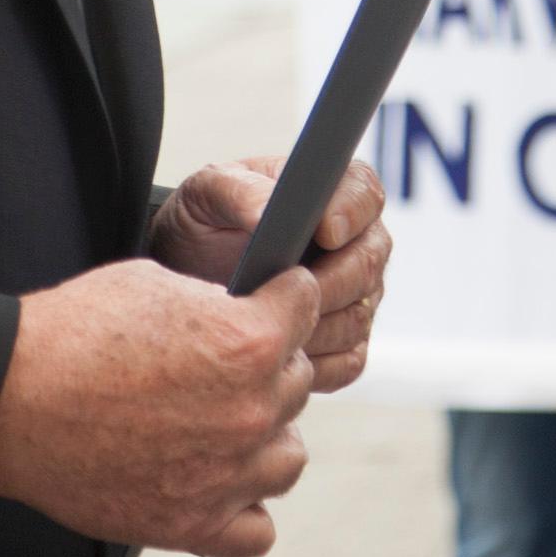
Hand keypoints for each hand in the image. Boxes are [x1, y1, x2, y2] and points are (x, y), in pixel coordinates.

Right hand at [0, 258, 316, 556]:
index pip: (308, 304)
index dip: (284, 293)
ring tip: (221, 422)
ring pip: (289, 456)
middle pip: (297, 380)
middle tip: (217, 362)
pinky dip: (243, 508)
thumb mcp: (156, 285)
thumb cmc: (72, 336)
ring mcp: (227, 475)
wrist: (10, 402)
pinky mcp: (193, 525)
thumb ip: (218, 304)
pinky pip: (257, 530)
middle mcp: (251, 411)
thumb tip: (242, 311)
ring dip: (265, 436)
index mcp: (249, 341)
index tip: (270, 296)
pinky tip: (216, 480)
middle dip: (266, 364)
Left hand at [152, 157, 392, 391]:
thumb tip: (269, 212)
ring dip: (315, 326)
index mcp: (336, 194)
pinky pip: (348, 362)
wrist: (187, 280)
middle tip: (284, 292)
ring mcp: (356, 298)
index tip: (324, 231)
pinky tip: (278, 359)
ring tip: (269, 327)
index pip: (366, 194)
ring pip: (358, 317)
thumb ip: (240, 191)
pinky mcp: (346, 345)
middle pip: (368, 263)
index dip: (352, 213)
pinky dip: (316, 365)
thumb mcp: (208, 194)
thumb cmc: (204, 225)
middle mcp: (356, 245)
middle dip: (327, 281)